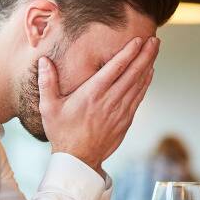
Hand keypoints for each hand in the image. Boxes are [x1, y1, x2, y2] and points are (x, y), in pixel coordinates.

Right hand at [37, 36, 159, 171]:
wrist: (78, 160)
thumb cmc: (62, 132)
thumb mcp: (49, 107)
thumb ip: (47, 82)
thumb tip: (44, 60)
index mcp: (92, 94)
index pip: (115, 68)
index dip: (129, 52)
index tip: (139, 40)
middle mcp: (109, 100)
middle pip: (133, 73)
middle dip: (145, 54)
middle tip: (156, 40)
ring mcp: (120, 111)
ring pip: (139, 84)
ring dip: (148, 65)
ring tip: (155, 50)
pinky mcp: (126, 120)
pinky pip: (139, 97)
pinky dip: (146, 83)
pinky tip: (149, 72)